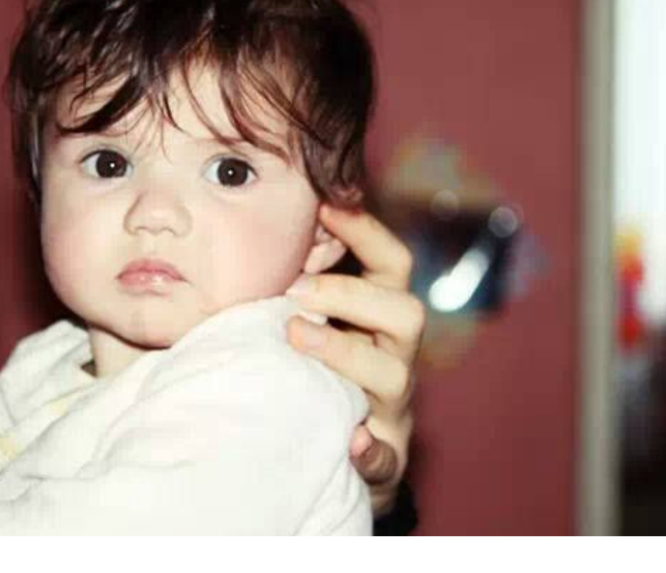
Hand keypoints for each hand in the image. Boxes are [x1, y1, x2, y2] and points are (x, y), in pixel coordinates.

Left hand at [286, 205, 424, 514]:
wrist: (339, 455)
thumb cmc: (315, 371)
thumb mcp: (311, 322)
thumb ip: (298, 285)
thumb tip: (259, 229)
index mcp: (379, 318)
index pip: (391, 264)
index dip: (366, 233)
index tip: (325, 207)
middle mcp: (394, 356)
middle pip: (406, 313)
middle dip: (351, 294)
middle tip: (293, 289)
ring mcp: (390, 408)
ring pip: (395, 376)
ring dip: (346, 354)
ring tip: (296, 337)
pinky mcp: (383, 458)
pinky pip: (387, 456)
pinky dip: (373, 450)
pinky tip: (352, 443)